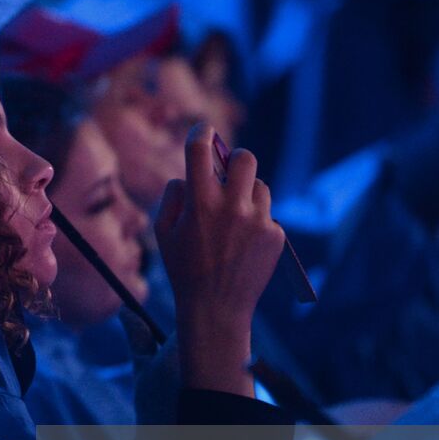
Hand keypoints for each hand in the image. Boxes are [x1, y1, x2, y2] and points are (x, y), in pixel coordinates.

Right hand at [154, 124, 283, 395]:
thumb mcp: (163, 233)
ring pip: (259, 186)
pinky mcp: (276, 235)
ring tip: (234, 219)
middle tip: (227, 172)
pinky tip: (243, 244)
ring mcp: (258, 221)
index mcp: (200, 203)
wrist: (216, 309)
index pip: (201, 149)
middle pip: (244, 157)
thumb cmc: (184, 269)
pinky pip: (267, 214)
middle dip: (235, 160)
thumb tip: (188, 175)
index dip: (201, 132)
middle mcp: (232, 206)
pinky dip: (256, 222)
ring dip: (247, 194)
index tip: (202, 130)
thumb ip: (173, 196)